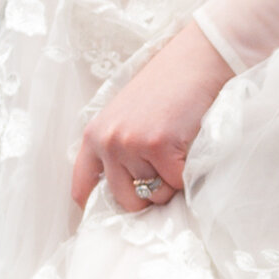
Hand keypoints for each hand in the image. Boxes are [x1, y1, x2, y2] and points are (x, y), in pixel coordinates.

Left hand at [71, 20, 234, 214]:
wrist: (196, 60)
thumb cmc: (168, 89)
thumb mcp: (128, 117)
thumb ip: (118, 149)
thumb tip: (129, 194)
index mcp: (94, 135)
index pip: (82, 189)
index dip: (97, 207)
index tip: (109, 218)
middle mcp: (107, 141)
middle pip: (126, 202)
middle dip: (150, 196)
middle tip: (166, 173)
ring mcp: (131, 143)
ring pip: (155, 195)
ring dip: (173, 182)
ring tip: (179, 151)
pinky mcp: (159, 145)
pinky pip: (177, 183)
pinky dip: (189, 174)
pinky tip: (190, 146)